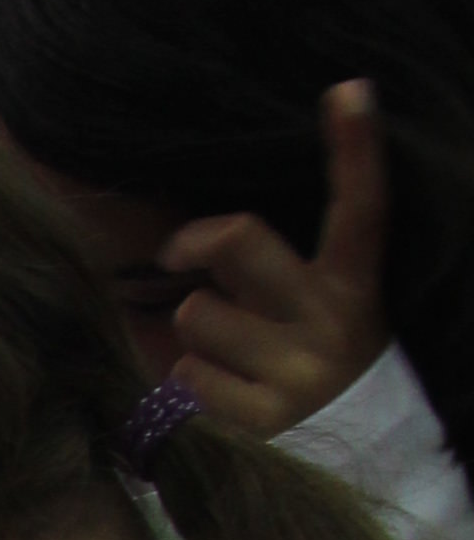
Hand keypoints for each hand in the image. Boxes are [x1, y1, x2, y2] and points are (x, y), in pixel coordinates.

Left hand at [156, 82, 389, 435]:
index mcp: (354, 279)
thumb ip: (265, 258)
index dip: (356, 145)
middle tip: (179, 254)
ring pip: (198, 312)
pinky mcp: (267, 419)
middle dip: (196, 241)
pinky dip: (191, 379)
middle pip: (237, 238)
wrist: (339, 449)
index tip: (350, 90)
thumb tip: (201, 226)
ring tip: (227, 351)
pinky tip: (222, 391)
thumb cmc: (301, 348)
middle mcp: (336, 320)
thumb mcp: (307, 296)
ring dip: (196, 327)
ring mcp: (303, 370)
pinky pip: (189, 374)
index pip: (361, 205)